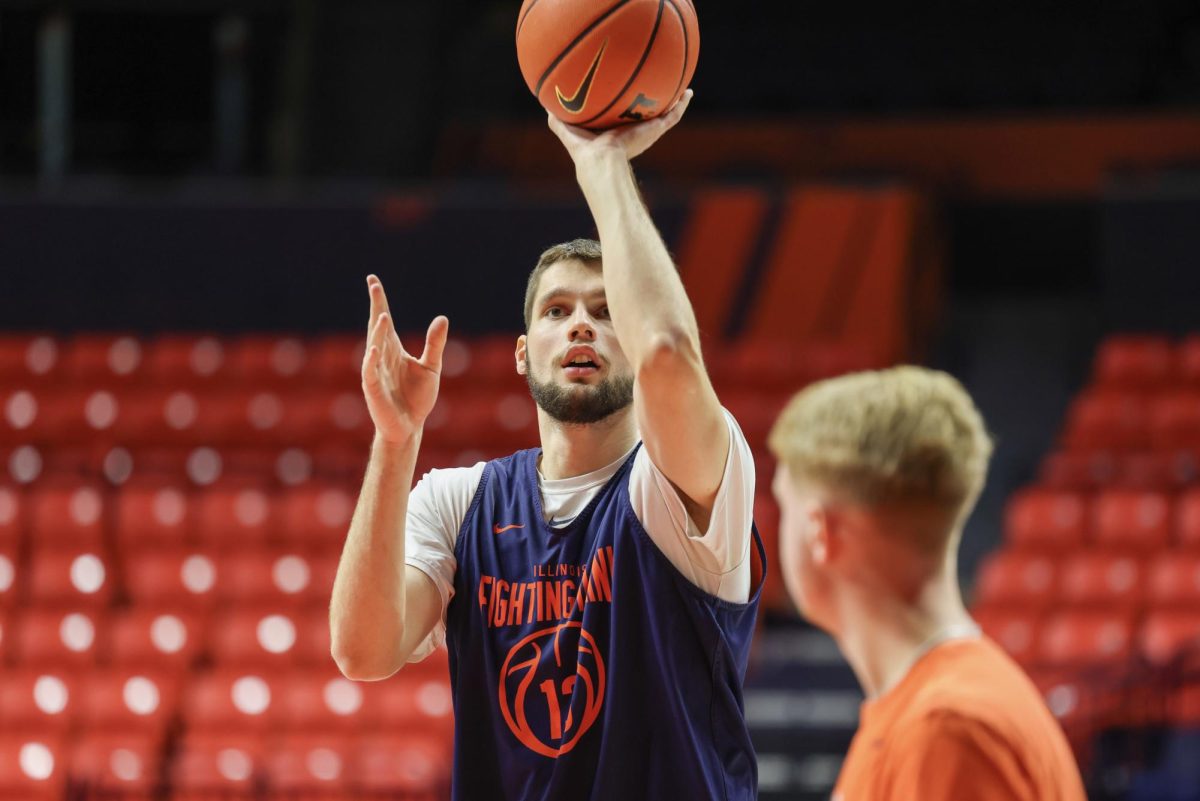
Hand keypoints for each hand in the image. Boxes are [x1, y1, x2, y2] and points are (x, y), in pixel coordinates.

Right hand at [361, 275, 448, 445]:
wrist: (410, 427)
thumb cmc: (417, 398)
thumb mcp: (431, 367)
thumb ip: (435, 344)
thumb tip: (442, 318)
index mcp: (394, 349)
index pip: (385, 320)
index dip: (379, 300)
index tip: (373, 280)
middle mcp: (382, 356)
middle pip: (377, 326)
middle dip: (376, 307)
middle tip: (374, 286)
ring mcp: (375, 371)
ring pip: (375, 346)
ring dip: (378, 331)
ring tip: (383, 315)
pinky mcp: (373, 389)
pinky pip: (370, 371)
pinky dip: (372, 360)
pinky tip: (375, 348)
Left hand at [546, 88, 692, 166]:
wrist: (602, 161)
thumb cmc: (585, 151)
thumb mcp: (567, 131)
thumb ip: (558, 120)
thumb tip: (545, 106)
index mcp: (615, 134)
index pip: (622, 119)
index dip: (626, 108)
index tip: (630, 97)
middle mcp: (633, 133)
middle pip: (646, 116)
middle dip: (652, 104)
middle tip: (659, 90)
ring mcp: (646, 132)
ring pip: (664, 115)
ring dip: (673, 102)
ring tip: (682, 89)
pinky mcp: (654, 131)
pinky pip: (672, 116)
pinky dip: (681, 106)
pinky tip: (688, 93)